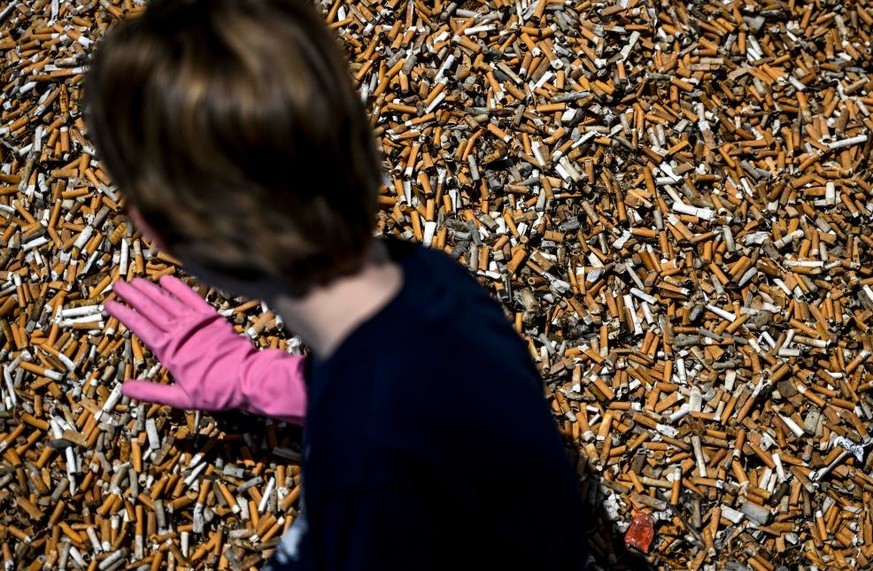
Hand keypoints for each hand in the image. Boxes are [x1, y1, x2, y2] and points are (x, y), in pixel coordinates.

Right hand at [105, 275, 305, 423]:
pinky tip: (166, 278)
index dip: (124, 313)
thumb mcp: (180, 398)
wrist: (247, 378)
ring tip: (136, 280)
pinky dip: (179, 288)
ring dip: (151, 289)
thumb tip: (125, 389)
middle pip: (151, 309)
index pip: (140, 327)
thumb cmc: (215, 391)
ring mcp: (196, 323)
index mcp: (168, 351)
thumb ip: (151, 392)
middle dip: (133, 296)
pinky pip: (192, 298)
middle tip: (118, 284)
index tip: (110, 303)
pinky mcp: (212, 318)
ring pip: (168, 301)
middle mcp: (179, 332)